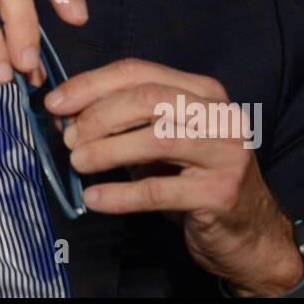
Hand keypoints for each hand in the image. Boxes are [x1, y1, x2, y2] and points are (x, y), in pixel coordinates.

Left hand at [44, 59, 303, 295]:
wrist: (247, 232)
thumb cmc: (194, 181)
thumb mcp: (161, 142)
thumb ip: (123, 122)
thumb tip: (65, 114)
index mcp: (202, 91)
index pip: (138, 71)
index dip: (91, 84)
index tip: (55, 103)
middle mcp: (218, 114)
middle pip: (147, 98)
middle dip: (98, 115)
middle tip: (69, 137)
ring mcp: (224, 152)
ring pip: (155, 138)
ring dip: (107, 149)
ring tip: (78, 162)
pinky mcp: (220, 192)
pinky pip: (158, 190)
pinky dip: (119, 194)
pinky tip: (94, 198)